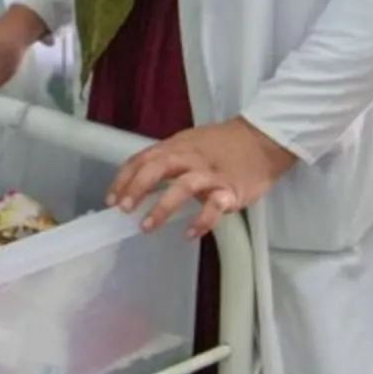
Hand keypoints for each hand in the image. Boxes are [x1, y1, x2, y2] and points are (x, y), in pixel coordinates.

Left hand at [110, 118, 297, 240]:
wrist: (262, 139)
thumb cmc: (222, 145)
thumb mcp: (189, 144)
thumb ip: (166, 160)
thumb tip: (138, 184)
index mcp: (176, 146)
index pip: (143, 159)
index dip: (124, 179)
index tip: (110, 200)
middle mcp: (190, 157)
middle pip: (158, 167)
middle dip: (137, 188)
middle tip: (123, 209)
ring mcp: (211, 174)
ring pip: (183, 186)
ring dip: (162, 207)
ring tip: (146, 227)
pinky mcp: (231, 189)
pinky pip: (215, 206)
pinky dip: (201, 220)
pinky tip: (190, 234)